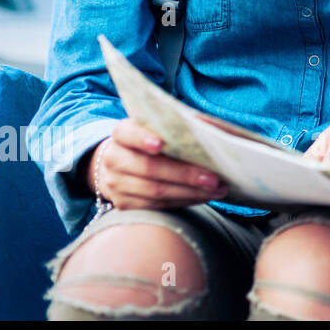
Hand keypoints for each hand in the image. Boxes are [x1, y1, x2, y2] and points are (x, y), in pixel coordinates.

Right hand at [87, 118, 228, 209]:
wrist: (124, 163)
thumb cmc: (152, 139)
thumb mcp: (159, 126)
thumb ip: (179, 124)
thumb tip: (204, 124)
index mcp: (122, 133)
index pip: (128, 133)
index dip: (143, 138)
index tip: (161, 144)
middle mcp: (113, 157)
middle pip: (149, 167)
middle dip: (184, 174)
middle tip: (213, 178)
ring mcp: (115, 183)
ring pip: (155, 190)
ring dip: (190, 192)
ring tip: (216, 190)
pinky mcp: (123, 203)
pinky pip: (157, 205)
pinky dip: (183, 201)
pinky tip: (203, 197)